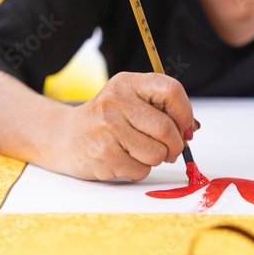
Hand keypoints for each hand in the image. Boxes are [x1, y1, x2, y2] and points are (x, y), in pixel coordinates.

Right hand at [46, 72, 199, 180]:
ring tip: (137, 151)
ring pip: (156, 153)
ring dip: (154, 159)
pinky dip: (138, 170)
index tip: (184, 128)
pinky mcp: (104, 154)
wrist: (62, 137)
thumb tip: (191, 128)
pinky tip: (122, 159)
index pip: (172, 90)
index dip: (185, 112)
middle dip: (174, 146)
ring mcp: (108, 128)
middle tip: (168, 150)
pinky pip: (141, 170)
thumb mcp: (128, 102)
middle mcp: (116, 101)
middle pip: (166, 128)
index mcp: (127, 83)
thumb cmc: (103, 121)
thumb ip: (160, 110)